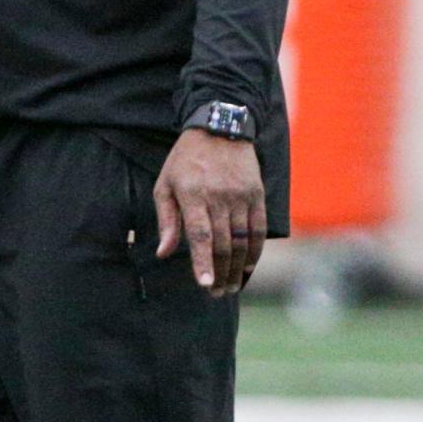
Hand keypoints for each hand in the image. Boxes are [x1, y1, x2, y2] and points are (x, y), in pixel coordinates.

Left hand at [153, 129, 265, 295]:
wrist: (219, 128)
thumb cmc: (186, 160)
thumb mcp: (166, 183)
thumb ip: (166, 220)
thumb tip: (164, 253)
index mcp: (192, 193)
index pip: (200, 234)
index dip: (203, 261)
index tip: (205, 285)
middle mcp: (219, 196)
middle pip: (223, 243)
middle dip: (220, 273)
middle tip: (216, 293)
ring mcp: (241, 196)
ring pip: (242, 241)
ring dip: (237, 269)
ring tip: (230, 287)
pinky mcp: (256, 195)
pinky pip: (258, 230)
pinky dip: (255, 252)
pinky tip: (248, 267)